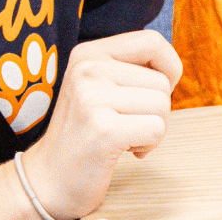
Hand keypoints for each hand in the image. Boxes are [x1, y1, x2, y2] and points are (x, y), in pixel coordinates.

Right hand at [17, 30, 182, 217]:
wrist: (48, 180)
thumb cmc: (84, 135)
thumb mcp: (99, 87)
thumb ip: (130, 70)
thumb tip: (173, 68)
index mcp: (87, 54)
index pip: (151, 41)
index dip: (168, 68)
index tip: (152, 94)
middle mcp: (87, 69)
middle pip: (162, 81)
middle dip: (157, 110)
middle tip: (128, 126)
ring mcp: (93, 98)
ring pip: (163, 105)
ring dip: (153, 129)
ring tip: (123, 137)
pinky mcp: (104, 129)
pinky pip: (157, 130)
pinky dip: (149, 145)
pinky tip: (125, 151)